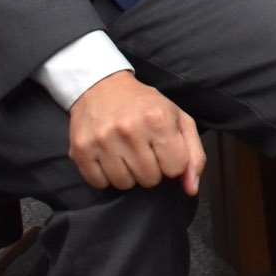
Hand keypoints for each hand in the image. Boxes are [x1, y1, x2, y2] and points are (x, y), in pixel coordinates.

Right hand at [68, 71, 203, 194]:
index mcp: (159, 120)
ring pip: (125, 184)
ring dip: (128, 174)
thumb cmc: (145, 106)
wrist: (102, 87)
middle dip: (151, 169)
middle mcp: (130, 130)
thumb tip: (191, 188)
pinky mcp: (81, 150)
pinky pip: (99, 183)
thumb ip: (193, 154)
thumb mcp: (178, 120)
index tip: (164, 150)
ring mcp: (103, 141)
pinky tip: (109, 157)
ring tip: (126, 152)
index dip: (173, 162)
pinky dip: (106, 176)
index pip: (176, 168)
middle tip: (143, 150)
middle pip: (150, 179)